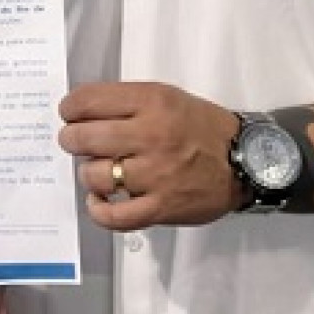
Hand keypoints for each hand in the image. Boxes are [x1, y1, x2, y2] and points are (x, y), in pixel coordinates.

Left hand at [57, 82, 243, 231]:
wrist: (245, 160)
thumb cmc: (201, 126)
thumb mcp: (168, 97)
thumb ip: (128, 103)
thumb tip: (82, 113)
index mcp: (152, 103)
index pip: (89, 101)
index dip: (70, 108)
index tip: (69, 114)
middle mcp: (151, 136)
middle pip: (84, 138)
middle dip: (71, 139)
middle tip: (75, 142)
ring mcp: (155, 174)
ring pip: (95, 176)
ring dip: (88, 174)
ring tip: (97, 171)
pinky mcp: (160, 207)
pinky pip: (114, 216)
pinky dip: (98, 210)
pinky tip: (98, 201)